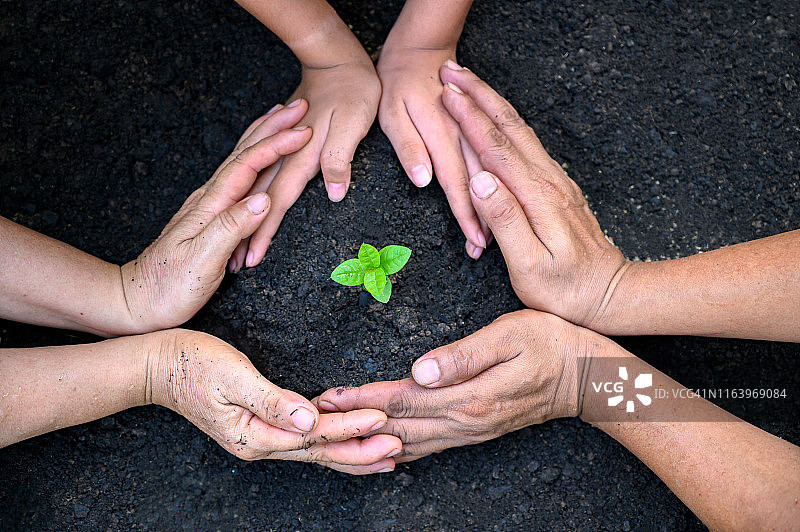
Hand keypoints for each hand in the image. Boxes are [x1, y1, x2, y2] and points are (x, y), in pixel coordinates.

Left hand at [120, 104, 311, 332]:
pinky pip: (237, 181)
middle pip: (243, 154)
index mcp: (209, 206)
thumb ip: (231, 227)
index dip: (276, 146)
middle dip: (271, 128)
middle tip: (296, 107)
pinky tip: (257, 164)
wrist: (136, 301)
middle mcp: (207, 200)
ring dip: (262, 139)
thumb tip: (263, 200)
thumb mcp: (202, 261)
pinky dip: (253, 163)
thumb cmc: (168, 287)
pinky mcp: (207, 219)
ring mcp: (206, 207)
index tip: (302, 131)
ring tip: (280, 122)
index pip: (247, 166)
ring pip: (239, 163)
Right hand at [149, 329, 400, 473]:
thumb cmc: (190, 364)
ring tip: (385, 454)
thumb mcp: (233, 377)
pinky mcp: (260, 427)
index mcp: (254, 436)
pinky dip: (330, 441)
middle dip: (360, 452)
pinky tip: (347, 439)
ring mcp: (258, 439)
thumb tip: (311, 419)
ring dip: (350, 452)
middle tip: (398, 448)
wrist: (156, 365)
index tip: (382, 420)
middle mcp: (259, 445)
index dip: (350, 428)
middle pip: (319, 454)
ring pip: (314, 452)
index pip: (313, 436)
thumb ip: (272, 401)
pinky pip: (304, 440)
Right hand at [230, 58, 381, 268]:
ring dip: (244, 217)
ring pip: (257, 191)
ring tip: (232, 243)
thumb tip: (334, 193)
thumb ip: (340, 157)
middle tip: (232, 262)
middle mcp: (287, 157)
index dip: (264, 231)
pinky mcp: (284, 144)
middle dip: (245, 234)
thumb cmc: (351, 91)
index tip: (249, 259)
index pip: (278, 202)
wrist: (336, 61)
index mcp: (302, 157)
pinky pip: (262, 176)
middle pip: (260, 202)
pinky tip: (244, 204)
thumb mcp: (352, 123)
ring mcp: (283, 150)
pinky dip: (251, 195)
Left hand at [314, 310, 590, 463]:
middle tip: (314, 417)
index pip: (402, 399)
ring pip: (409, 442)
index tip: (328, 396)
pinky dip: (398, 447)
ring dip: (370, 437)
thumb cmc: (551, 345)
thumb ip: (464, 355)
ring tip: (337, 432)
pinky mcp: (476, 431)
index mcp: (468, 397)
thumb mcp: (511, 336)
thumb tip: (419, 369)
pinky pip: (428, 446)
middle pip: (397, 425)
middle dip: (354, 421)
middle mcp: (465, 421)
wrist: (587, 377)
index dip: (362, 397)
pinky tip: (382, 447)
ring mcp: (470, 431)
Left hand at [378, 49, 488, 257]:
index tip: (475, 241)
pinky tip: (502, 202)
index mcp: (443, 137)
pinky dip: (497, 184)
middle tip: (485, 250)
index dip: (466, 214)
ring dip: (494, 206)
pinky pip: (492, 163)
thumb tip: (423, 179)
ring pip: (490, 177)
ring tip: (493, 236)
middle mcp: (463, 138)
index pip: (456, 184)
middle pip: (480, 186)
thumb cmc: (400, 84)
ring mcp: (474, 135)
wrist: (421, 51)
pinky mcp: (477, 132)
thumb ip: (409, 147)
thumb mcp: (393, 114)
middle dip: (485, 220)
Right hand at [438, 63, 628, 328]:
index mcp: (539, 197)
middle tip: (453, 72)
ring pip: (522, 131)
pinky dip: (508, 124)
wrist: (611, 294)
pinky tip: (498, 120)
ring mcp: (558, 182)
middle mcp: (550, 181)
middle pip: (512, 127)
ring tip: (470, 86)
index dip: (470, 120)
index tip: (448, 95)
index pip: (498, 149)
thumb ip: (506, 221)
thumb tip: (480, 181)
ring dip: (494, 104)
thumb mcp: (530, 266)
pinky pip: (529, 145)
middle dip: (481, 95)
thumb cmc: (565, 289)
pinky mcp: (559, 188)